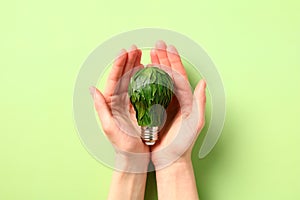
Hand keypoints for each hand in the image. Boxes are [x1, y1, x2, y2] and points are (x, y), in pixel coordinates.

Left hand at [90, 45, 149, 171]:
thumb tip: (92, 89)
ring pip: (132, 81)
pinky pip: (140, 90)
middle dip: (128, 62)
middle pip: (123, 77)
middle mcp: (118, 101)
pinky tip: (147, 72)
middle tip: (135, 49)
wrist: (134, 157)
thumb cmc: (122, 145)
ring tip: (141, 56)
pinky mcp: (138, 107)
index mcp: (110, 103)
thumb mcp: (109, 127)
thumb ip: (101, 108)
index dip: (119, 65)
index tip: (124, 53)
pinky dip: (144, 79)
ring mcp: (129, 103)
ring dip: (136, 67)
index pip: (114, 80)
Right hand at [150, 41, 205, 167]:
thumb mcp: (195, 123)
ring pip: (160, 81)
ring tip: (149, 55)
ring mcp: (166, 105)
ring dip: (155, 67)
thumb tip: (203, 82)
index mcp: (187, 99)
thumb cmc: (183, 144)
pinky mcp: (156, 111)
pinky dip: (147, 82)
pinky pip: (151, 93)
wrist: (171, 160)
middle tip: (156, 46)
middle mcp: (177, 99)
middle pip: (169, 74)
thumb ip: (199, 102)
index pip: (180, 75)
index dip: (174, 60)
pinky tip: (142, 75)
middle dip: (163, 58)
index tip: (167, 48)